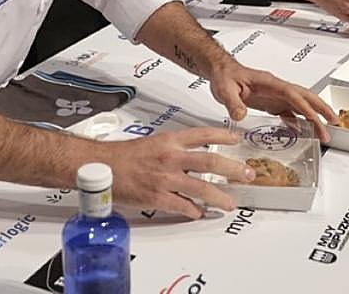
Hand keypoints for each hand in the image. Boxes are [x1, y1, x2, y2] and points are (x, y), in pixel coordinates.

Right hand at [105, 127, 250, 219]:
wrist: (102, 167)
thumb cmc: (124, 156)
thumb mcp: (153, 143)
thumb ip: (174, 148)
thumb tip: (192, 156)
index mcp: (170, 141)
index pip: (203, 135)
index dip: (223, 136)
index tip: (237, 139)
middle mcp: (171, 157)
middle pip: (210, 163)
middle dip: (232, 170)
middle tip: (247, 174)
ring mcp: (165, 178)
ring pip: (201, 188)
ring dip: (219, 197)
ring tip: (230, 203)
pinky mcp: (157, 197)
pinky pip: (183, 206)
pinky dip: (193, 211)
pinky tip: (199, 213)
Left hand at [208, 61, 337, 142]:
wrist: (221, 71)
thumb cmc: (225, 76)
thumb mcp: (224, 89)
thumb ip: (233, 102)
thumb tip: (241, 115)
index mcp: (269, 83)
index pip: (292, 94)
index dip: (305, 107)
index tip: (315, 119)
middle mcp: (276, 88)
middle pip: (305, 96)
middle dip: (321, 109)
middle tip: (335, 122)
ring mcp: (275, 95)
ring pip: (301, 105)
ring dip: (314, 117)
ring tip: (325, 132)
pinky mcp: (271, 102)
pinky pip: (289, 112)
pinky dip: (298, 122)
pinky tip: (301, 132)